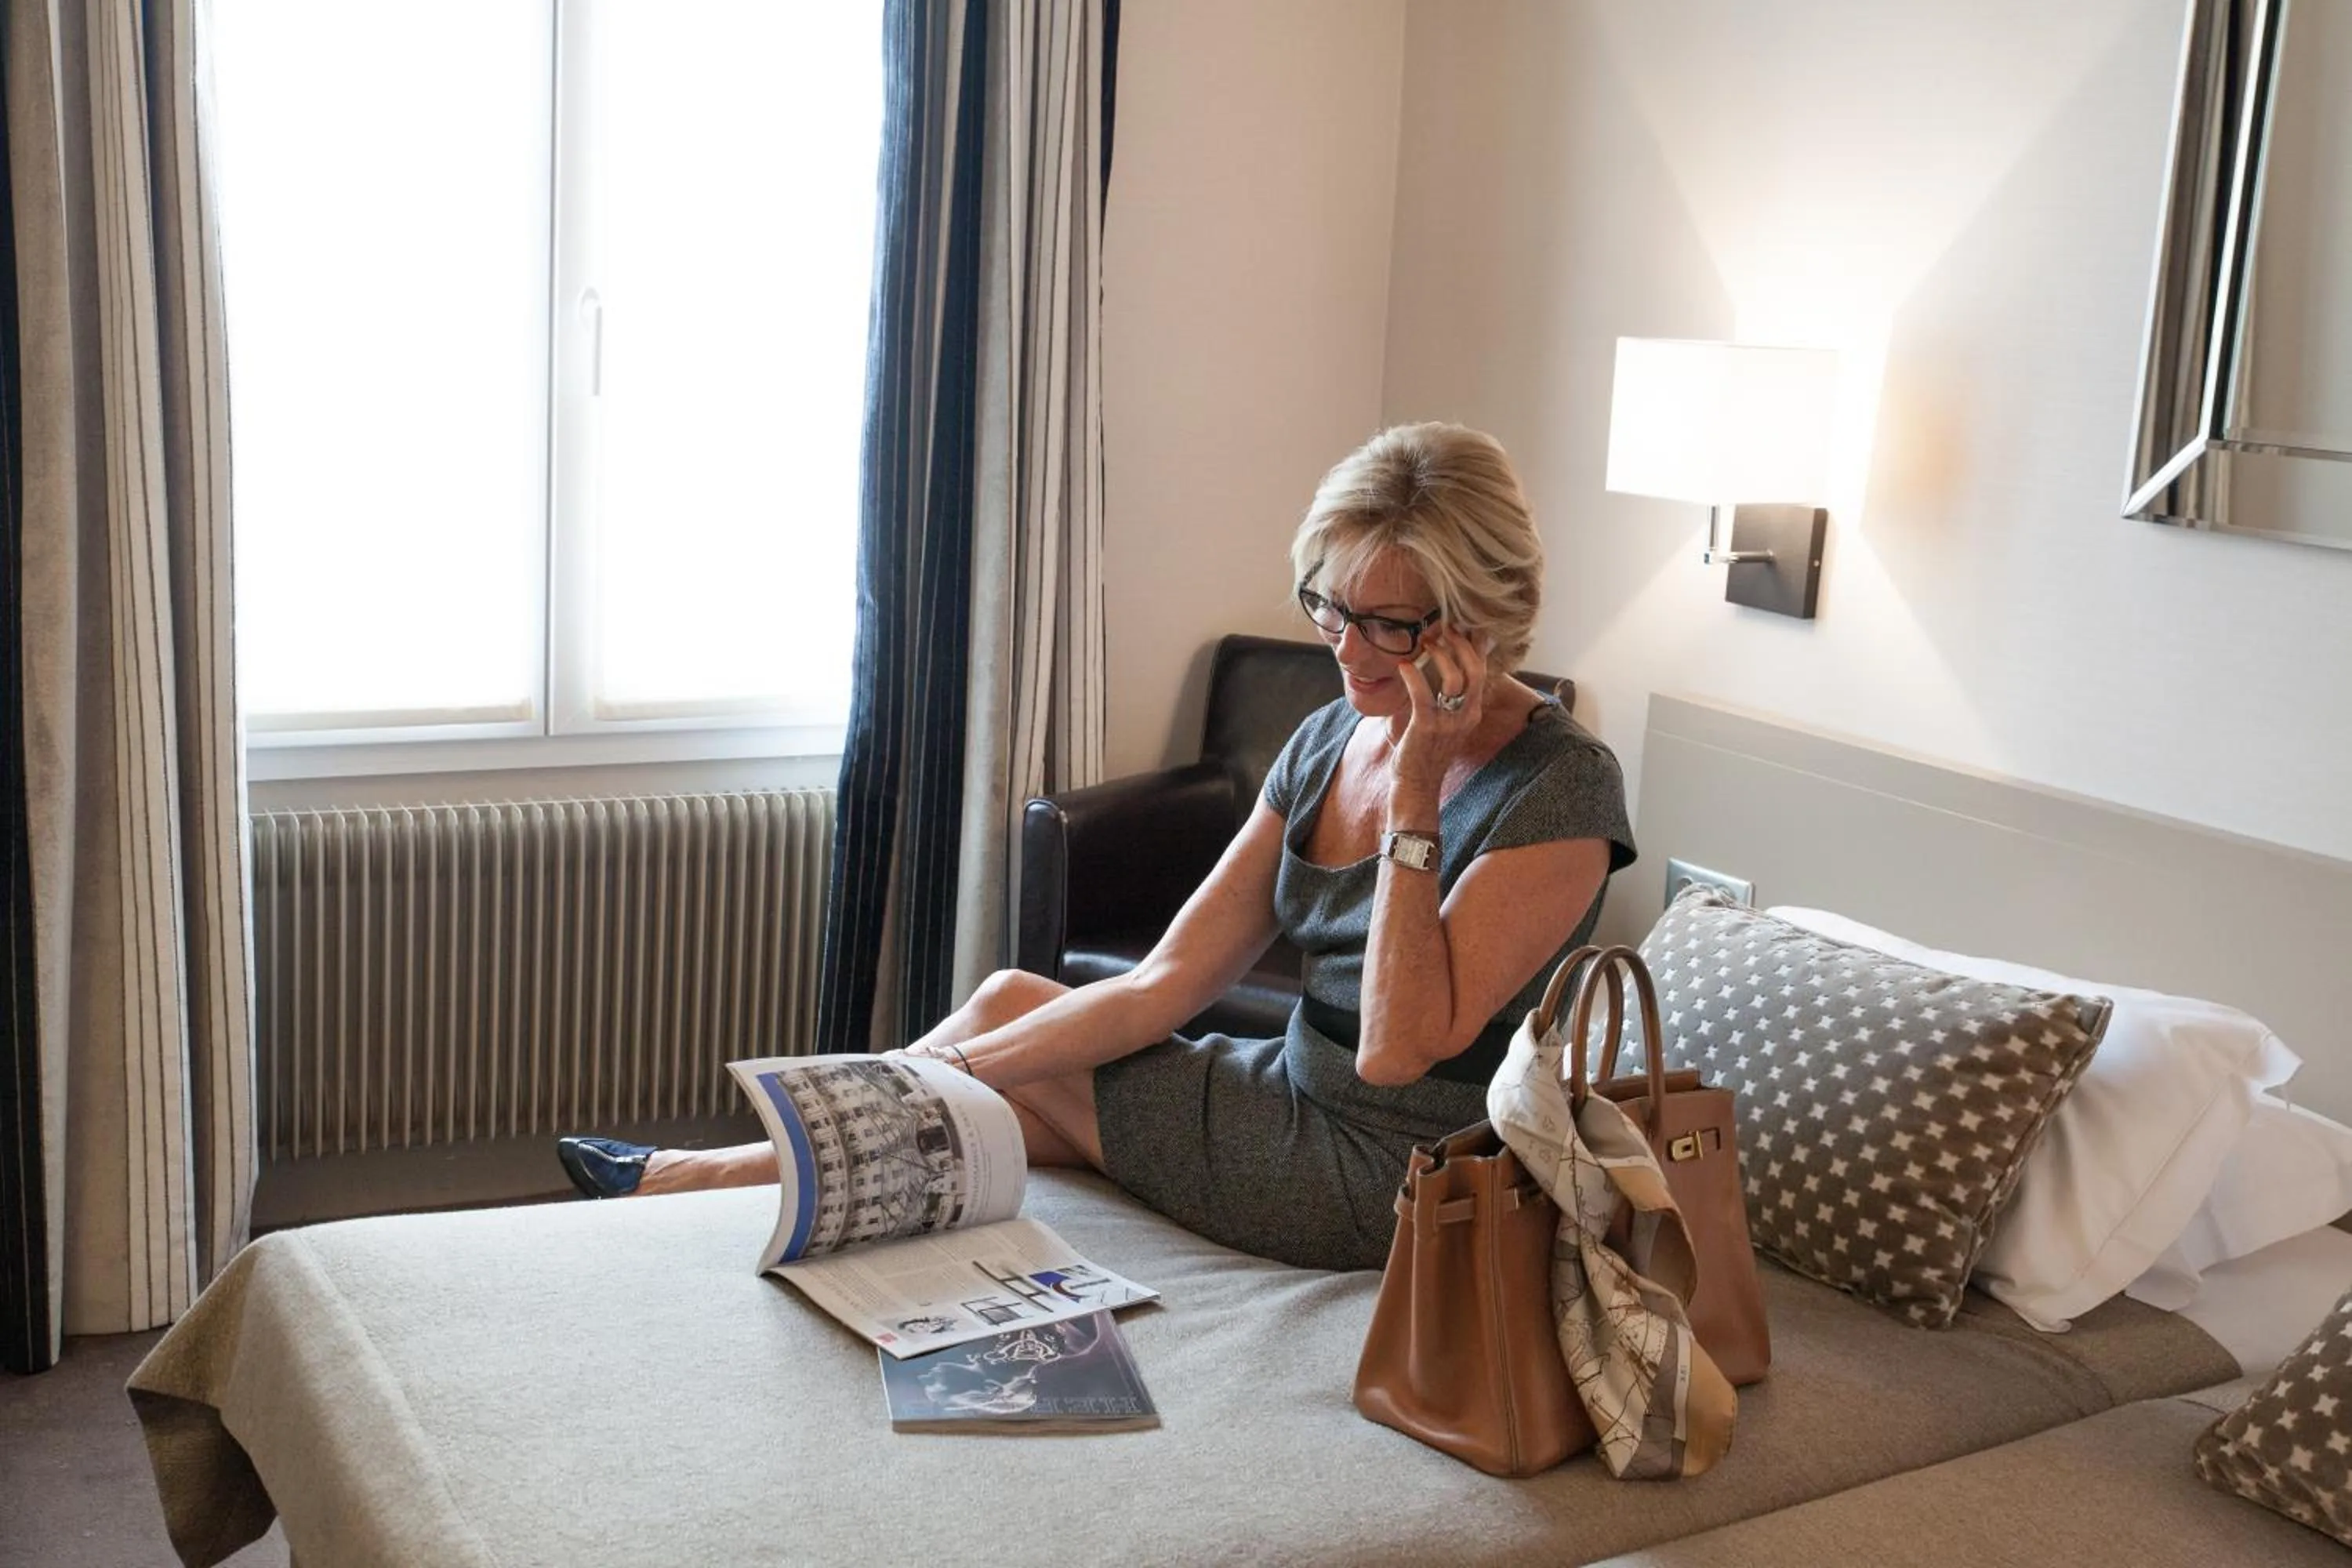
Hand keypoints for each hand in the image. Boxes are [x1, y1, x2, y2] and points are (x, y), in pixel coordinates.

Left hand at [1392, 625, 1486, 788]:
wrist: (1417, 785)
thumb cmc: (1426, 751)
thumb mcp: (1445, 723)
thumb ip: (1446, 698)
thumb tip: (1439, 670)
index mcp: (1473, 712)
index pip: (1482, 671)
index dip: (1474, 646)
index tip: (1462, 627)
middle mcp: (1466, 715)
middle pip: (1475, 670)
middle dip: (1461, 644)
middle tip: (1444, 628)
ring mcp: (1448, 722)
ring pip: (1454, 679)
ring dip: (1439, 655)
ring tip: (1425, 643)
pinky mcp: (1427, 727)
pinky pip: (1423, 694)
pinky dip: (1413, 676)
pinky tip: (1403, 666)